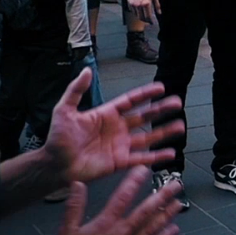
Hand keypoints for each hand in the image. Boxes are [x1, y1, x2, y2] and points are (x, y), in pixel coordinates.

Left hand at [43, 69, 184, 183]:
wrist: (55, 164)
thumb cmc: (58, 138)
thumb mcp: (64, 110)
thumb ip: (76, 90)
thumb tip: (88, 70)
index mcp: (107, 114)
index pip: (131, 101)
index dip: (146, 94)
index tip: (161, 87)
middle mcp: (117, 128)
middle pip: (144, 116)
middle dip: (161, 110)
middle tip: (177, 103)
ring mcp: (120, 146)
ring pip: (148, 137)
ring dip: (164, 132)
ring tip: (180, 126)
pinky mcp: (120, 162)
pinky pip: (142, 158)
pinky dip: (156, 156)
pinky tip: (171, 153)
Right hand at [54, 167, 182, 234]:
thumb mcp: (67, 231)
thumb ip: (74, 207)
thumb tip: (77, 185)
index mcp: (105, 224)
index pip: (121, 198)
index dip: (133, 182)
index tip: (144, 170)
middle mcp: (121, 234)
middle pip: (145, 211)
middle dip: (162, 196)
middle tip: (175, 185)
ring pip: (152, 228)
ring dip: (167, 215)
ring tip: (179, 203)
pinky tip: (174, 230)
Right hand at [126, 0, 159, 24]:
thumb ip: (157, 5)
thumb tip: (159, 12)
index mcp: (146, 3)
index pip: (148, 17)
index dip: (150, 21)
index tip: (152, 22)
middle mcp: (139, 5)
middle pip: (141, 18)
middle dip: (145, 20)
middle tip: (148, 20)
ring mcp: (133, 4)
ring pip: (136, 15)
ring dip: (140, 16)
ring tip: (144, 15)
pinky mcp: (129, 2)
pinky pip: (132, 10)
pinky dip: (135, 12)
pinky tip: (139, 10)